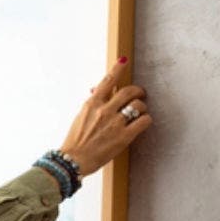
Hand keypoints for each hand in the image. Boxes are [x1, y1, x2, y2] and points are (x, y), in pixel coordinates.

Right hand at [58, 58, 150, 175]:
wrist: (73, 160)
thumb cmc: (76, 141)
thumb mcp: (81, 117)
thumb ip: (93, 104)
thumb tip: (97, 90)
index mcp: (92, 104)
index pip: (107, 81)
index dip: (117, 69)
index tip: (123, 60)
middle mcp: (104, 110)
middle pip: (128, 91)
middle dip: (137, 91)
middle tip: (140, 94)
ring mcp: (115, 123)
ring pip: (137, 106)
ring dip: (142, 106)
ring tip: (142, 111)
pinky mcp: (124, 137)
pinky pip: (143, 122)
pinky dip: (146, 120)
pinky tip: (144, 122)